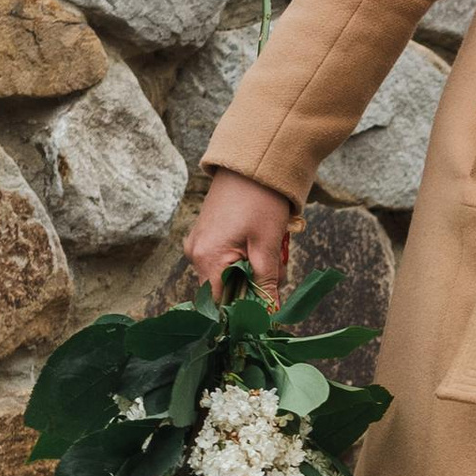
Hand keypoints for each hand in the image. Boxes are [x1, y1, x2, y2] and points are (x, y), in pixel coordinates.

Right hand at [184, 168, 294, 303]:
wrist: (252, 162)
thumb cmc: (261, 201)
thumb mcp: (268, 245)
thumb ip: (266, 283)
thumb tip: (270, 313)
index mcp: (207, 258)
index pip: (219, 304)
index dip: (243, 310)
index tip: (267, 306)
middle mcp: (196, 253)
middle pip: (224, 290)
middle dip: (253, 287)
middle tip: (279, 271)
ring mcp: (199, 242)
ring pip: (227, 274)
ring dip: (252, 271)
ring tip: (274, 253)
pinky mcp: (207, 233)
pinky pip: (225, 258)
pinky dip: (245, 257)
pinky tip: (262, 244)